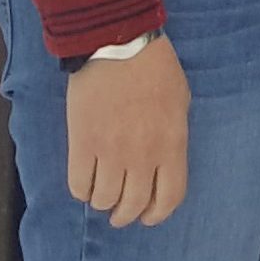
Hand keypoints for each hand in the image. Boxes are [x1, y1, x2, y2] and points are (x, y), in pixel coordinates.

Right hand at [65, 36, 190, 229]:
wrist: (117, 43)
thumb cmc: (154, 67)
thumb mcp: (180, 102)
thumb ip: (173, 136)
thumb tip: (162, 161)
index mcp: (172, 145)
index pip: (169, 197)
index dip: (157, 214)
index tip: (147, 216)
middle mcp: (143, 155)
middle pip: (133, 205)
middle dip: (125, 215)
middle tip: (118, 213)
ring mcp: (111, 152)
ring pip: (104, 199)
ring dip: (102, 202)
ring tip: (100, 195)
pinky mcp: (82, 144)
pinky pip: (79, 184)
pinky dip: (81, 190)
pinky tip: (84, 182)